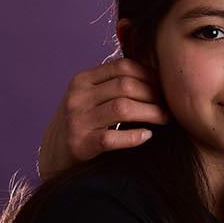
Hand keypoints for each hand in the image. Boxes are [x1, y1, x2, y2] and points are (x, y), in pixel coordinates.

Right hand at [37, 59, 167, 177]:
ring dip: (150, 113)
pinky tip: (147, 135)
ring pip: (122, 108)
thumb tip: (157, 75)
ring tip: (165, 118)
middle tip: (170, 104)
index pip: (122, 66)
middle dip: (154, 94)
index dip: (149, 74)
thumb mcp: (90, 97)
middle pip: (126, 86)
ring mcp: (77, 121)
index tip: (165, 86)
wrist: (53, 155)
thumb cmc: (82, 123)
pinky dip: (134, 136)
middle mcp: (78, 97)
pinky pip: (111, 138)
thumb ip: (113, 85)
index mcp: (82, 80)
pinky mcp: (80, 145)